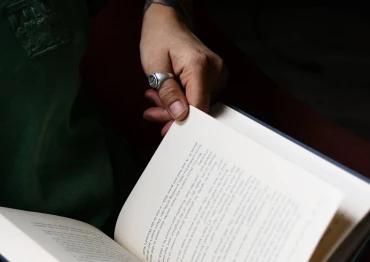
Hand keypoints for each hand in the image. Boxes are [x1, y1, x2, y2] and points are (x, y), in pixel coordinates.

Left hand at [140, 4, 227, 135]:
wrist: (168, 22)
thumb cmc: (159, 39)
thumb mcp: (155, 66)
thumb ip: (168, 93)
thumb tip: (180, 115)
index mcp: (200, 67)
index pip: (198, 107)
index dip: (182, 123)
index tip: (165, 131)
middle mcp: (215, 71)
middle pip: (197, 108)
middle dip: (171, 113)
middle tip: (152, 110)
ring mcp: (217, 75)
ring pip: (196, 105)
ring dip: (173, 107)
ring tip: (155, 96)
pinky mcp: (214, 78)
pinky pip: (198, 97)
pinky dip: (180, 100)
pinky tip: (167, 94)